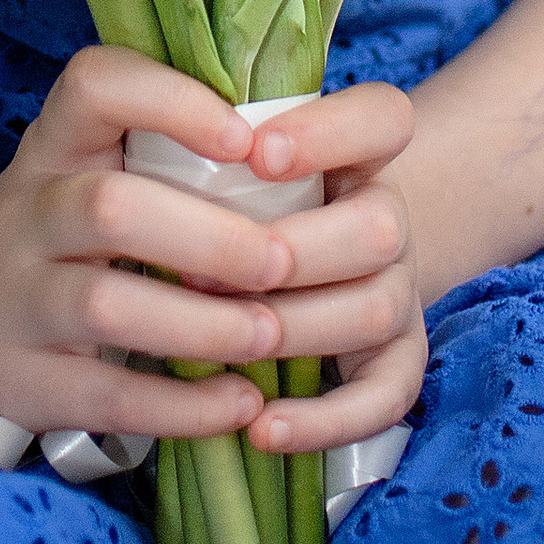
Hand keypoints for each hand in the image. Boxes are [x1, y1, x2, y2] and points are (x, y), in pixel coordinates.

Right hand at [0, 49, 300, 446]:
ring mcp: (16, 300)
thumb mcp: (87, 167)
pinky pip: (107, 397)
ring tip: (271, 334)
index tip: (248, 141)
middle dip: (211, 237)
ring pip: (107, 307)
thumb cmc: (60, 225)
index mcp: (53, 145)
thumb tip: (300, 146)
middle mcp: (25, 213)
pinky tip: (241, 401)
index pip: (94, 85)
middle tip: (284, 261)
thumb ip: (165, 151)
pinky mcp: (22, 381)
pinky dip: (183, 407)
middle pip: (111, 209)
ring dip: (203, 324)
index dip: (172, 102)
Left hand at [224, 82, 427, 457]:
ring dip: (293, 328)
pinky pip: (383, 399)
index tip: (254, 151)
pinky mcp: (396, 363)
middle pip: (378, 227)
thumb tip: (146, 128)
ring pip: (374, 308)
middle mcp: (387, 218)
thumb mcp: (233, 156)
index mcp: (357, 152)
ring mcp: (398, 291)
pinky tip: (260, 426)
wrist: (309, 259)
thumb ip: (212, 137)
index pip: (382, 117)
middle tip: (203, 272)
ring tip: (219, 339)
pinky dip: (322, 420)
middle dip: (290, 251)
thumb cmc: (244, 199)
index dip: (327, 132)